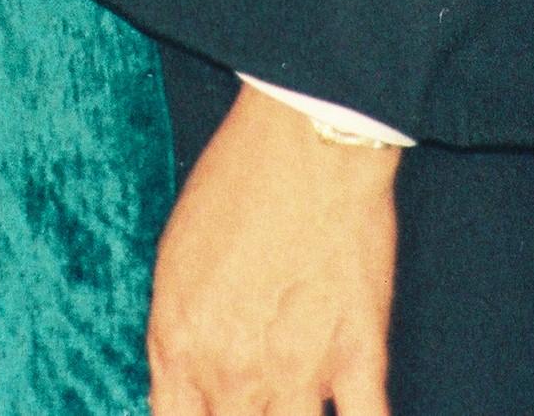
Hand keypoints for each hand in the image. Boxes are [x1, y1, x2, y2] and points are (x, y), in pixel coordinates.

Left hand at [147, 80, 400, 415]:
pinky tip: (350, 415)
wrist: (307, 143)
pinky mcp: (359, 359)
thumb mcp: (173, 260)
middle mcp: (234, 372)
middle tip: (254, 405)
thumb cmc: (236, 184)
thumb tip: (184, 384)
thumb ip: (176, 336)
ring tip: (290, 407)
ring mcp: (298, 372)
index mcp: (180, 344)